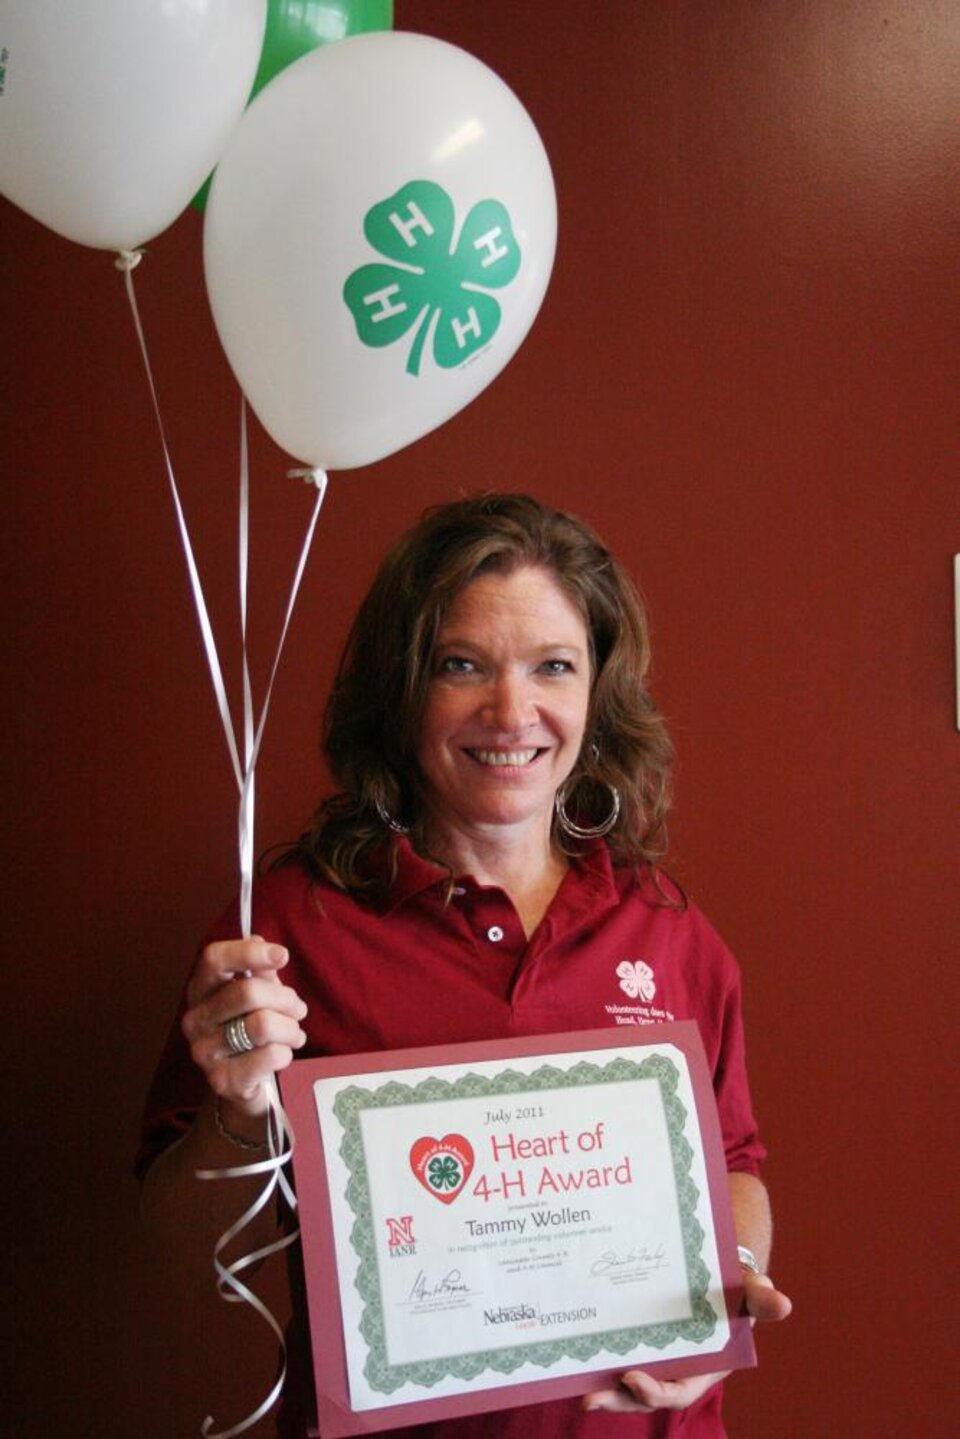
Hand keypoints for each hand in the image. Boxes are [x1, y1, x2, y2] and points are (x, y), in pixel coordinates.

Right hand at [181, 935, 307, 1122]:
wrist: (243, 1084)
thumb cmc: (250, 1029)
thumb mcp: (256, 996)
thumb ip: (257, 971)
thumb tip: (257, 941)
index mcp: (200, 990)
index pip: (214, 959)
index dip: (249, 953)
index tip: (282, 955)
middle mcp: (195, 1020)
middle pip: (248, 992)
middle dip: (285, 999)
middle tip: (298, 1009)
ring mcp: (205, 1052)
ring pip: (262, 1025)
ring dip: (290, 1028)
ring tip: (294, 1033)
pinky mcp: (223, 1080)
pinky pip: (269, 1056)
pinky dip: (286, 1052)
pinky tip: (284, 1054)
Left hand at [582, 1270, 791, 1413]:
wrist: (716, 1268)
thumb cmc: (736, 1284)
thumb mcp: (749, 1289)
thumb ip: (759, 1298)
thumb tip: (782, 1302)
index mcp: (703, 1366)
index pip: (679, 1390)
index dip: (657, 1391)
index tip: (634, 1379)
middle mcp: (675, 1367)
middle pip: (644, 1393)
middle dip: (620, 1399)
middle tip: (592, 1398)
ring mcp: (653, 1356)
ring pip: (625, 1381)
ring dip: (604, 1388)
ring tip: (578, 1391)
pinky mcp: (635, 1340)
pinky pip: (615, 1355)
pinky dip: (596, 1360)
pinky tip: (572, 1355)